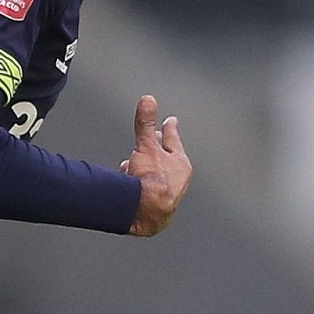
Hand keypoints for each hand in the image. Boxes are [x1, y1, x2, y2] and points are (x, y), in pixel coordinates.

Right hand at [121, 94, 190, 236]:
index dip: (170, 130)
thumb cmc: (152, 181)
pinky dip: (141, 187)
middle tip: (155, 140)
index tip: (171, 121)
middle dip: (158, 150)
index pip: (174, 141)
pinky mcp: (157, 211)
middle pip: (167, 160)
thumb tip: (148, 100)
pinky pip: (148, 193)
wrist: (146, 213)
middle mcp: (178, 181)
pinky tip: (132, 188)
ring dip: (146, 171)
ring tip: (135, 166)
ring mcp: (169, 197)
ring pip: (157, 178)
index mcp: (180, 164)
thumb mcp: (147, 146)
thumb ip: (146, 124)